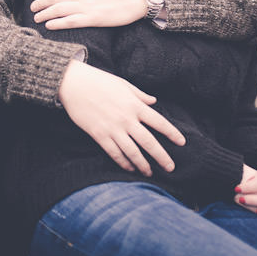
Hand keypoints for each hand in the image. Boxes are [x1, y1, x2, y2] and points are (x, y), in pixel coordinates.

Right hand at [58, 60, 184, 175]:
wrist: (75, 85)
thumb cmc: (101, 82)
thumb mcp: (124, 85)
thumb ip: (140, 95)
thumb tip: (154, 101)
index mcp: (136, 105)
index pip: (160, 122)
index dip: (172, 133)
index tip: (182, 143)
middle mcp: (127, 119)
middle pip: (149, 142)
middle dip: (161, 156)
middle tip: (170, 167)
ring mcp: (113, 129)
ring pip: (132, 151)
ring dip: (143, 164)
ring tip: (150, 173)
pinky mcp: (99, 135)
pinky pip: (114, 153)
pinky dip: (123, 162)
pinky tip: (130, 169)